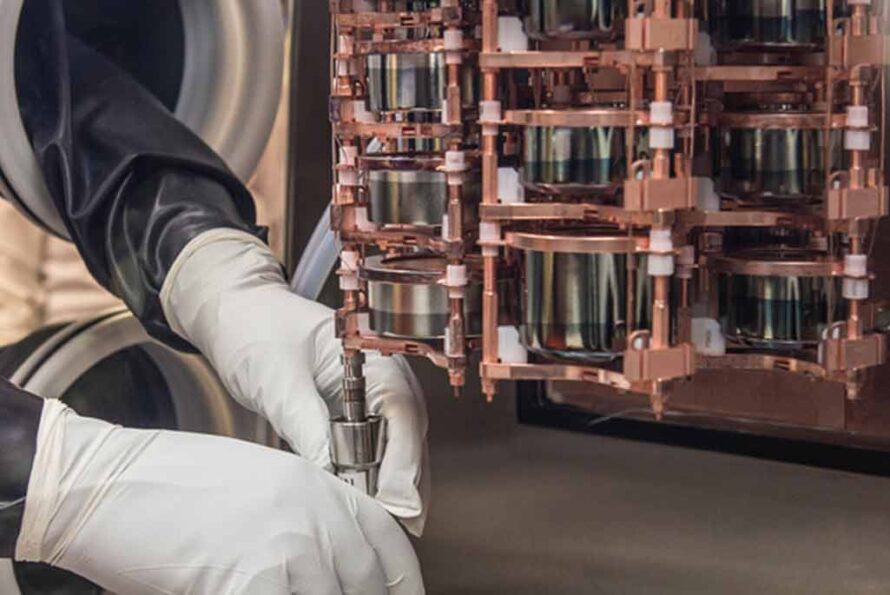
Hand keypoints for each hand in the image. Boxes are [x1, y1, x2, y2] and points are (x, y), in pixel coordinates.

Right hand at [16, 399, 423, 593]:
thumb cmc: (175, 481)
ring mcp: (286, 549)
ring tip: (283, 592)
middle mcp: (314, 515)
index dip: (401, 580)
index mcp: (318, 485)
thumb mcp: (259, 483)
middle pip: (366, 582)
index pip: (388, 541)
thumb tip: (328, 562)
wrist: (110, 481)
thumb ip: (303, 517)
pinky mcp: (250, 580)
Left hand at [161, 230, 429, 534]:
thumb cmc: (257, 328)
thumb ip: (307, 426)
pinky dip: (371, 478)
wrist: (234, 311)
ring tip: (381, 526)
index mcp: (373, 355)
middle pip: (409, 437)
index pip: (403, 413)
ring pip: (397, 449)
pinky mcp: (355, 414)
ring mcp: (373, 396)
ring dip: (390, 486)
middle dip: (404, 485)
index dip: (406, 463)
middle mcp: (383, 377)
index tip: (399, 505)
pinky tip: (363, 505)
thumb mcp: (278, 380)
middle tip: (393, 530)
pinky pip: (374, 450)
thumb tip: (330, 477)